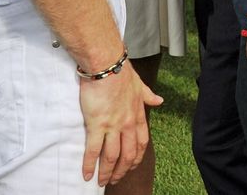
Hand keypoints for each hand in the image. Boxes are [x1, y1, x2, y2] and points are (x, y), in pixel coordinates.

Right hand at [79, 59, 163, 185]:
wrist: (107, 64)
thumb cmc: (121, 72)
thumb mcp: (140, 84)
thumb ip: (148, 95)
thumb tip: (160, 101)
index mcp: (138, 114)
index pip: (141, 143)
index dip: (137, 158)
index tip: (131, 166)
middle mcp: (128, 123)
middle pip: (128, 155)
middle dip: (122, 170)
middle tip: (114, 179)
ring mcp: (113, 125)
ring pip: (112, 157)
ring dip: (107, 172)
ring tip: (101, 181)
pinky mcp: (98, 124)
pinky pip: (94, 150)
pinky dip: (90, 165)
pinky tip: (86, 174)